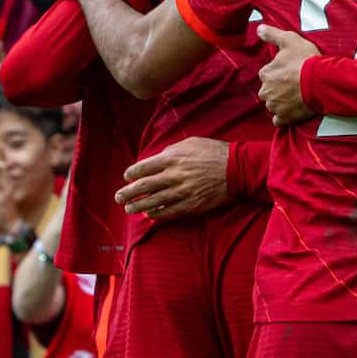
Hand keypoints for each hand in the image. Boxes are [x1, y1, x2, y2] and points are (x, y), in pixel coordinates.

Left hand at [115, 136, 230, 217]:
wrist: (237, 168)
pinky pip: (169, 211)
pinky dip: (157, 213)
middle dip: (128, 193)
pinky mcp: (191, 204)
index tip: (127, 177)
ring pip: (154, 201)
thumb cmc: (214, 152)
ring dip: (138, 206)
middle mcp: (174, 176)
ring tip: (129, 209)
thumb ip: (172, 151)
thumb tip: (158, 159)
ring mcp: (182, 192)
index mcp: (172, 158)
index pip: (144, 167)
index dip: (132, 174)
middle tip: (119, 197)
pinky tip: (150, 214)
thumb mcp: (191, 143)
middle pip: (144, 186)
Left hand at [257, 25, 319, 125]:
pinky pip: (279, 120)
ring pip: (273, 105)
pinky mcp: (284, 118)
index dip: (279, 72)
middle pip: (268, 91)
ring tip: (296, 97)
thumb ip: (272, 34)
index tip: (291, 71)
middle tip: (294, 85)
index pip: (267, 74)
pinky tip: (293, 110)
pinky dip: (284, 116)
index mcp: (266, 73)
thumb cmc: (306, 60)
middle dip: (278, 89)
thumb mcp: (289, 40)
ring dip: (281, 102)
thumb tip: (258, 29)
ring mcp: (274, 106)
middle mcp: (266, 91)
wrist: (321, 82)